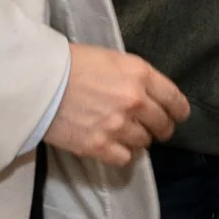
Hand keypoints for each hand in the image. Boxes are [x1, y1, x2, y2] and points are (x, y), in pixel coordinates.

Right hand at [42, 44, 189, 168]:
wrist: (39, 81)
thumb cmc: (72, 63)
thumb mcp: (112, 59)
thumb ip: (135, 77)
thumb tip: (148, 94)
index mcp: (140, 75)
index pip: (174, 98)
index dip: (179, 111)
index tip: (178, 116)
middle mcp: (135, 101)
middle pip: (162, 124)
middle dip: (161, 128)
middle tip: (154, 129)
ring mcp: (118, 125)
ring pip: (144, 142)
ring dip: (138, 139)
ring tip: (125, 134)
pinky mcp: (99, 146)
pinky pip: (124, 159)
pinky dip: (121, 154)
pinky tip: (112, 146)